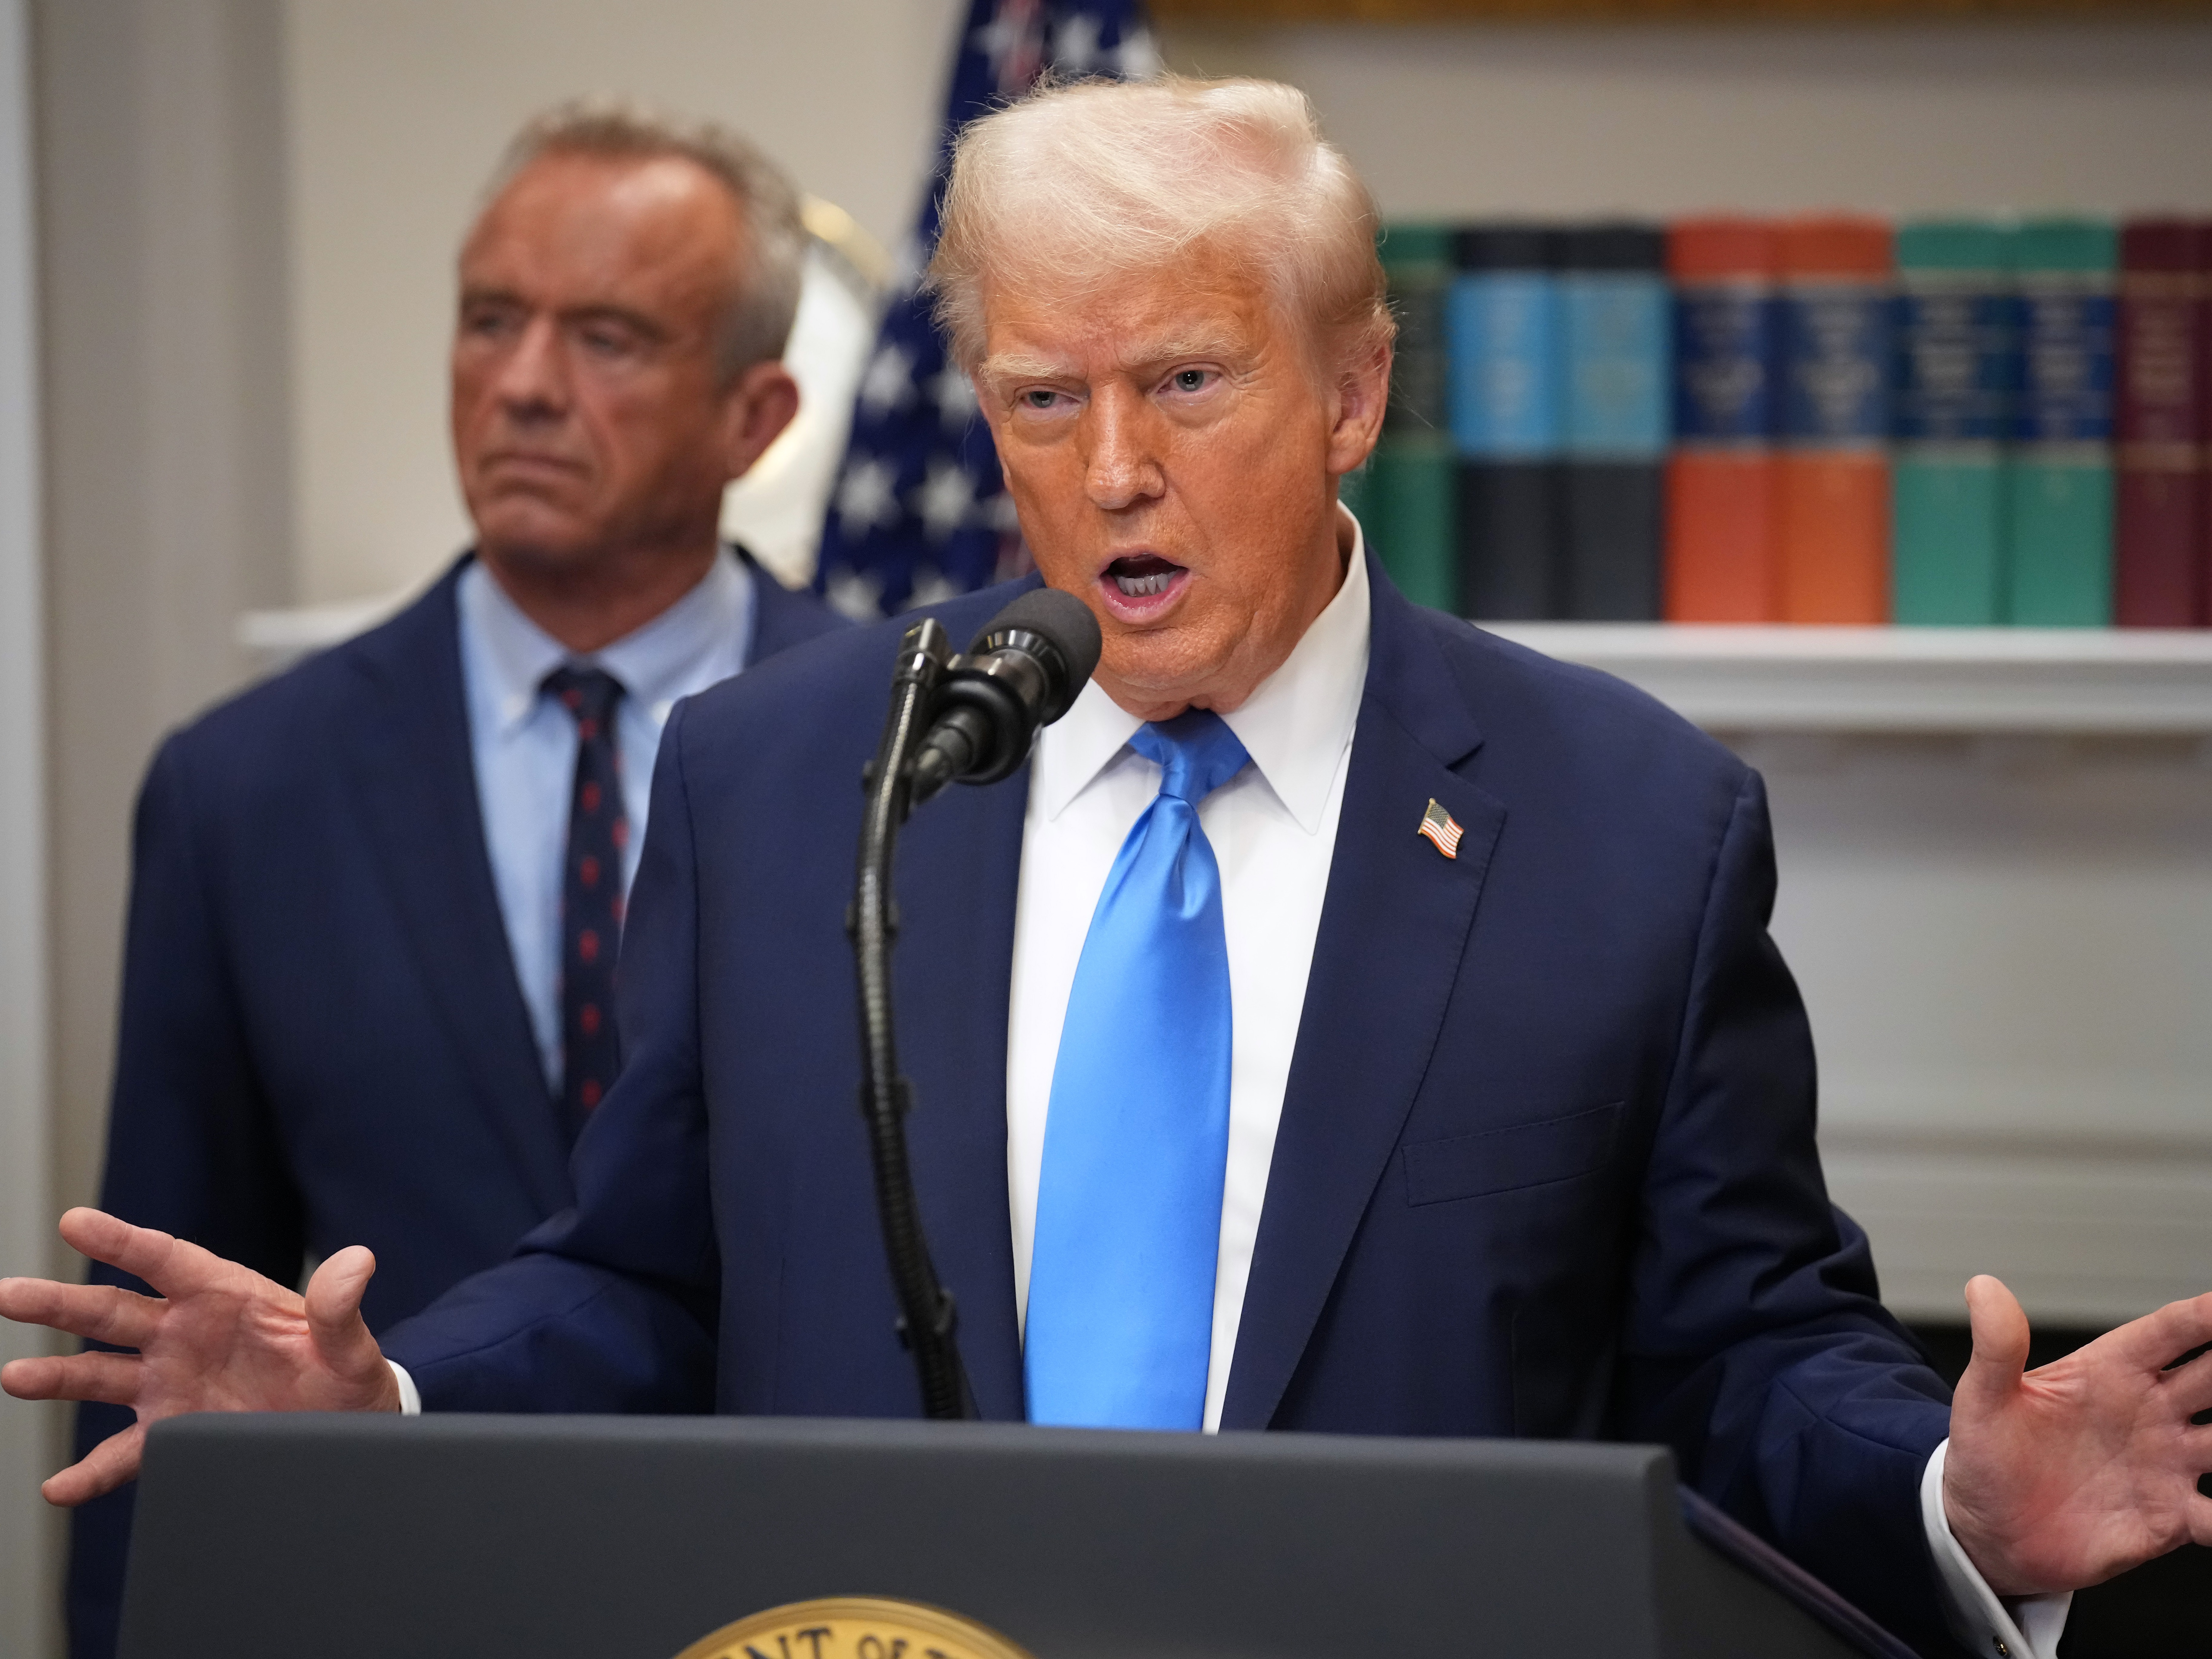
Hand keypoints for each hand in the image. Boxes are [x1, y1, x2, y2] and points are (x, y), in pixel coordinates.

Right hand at [0, 1208, 400, 1505]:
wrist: (347, 1426)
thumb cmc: (347, 1377)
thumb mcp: (349, 1344)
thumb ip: (341, 1307)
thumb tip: (358, 1262)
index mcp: (225, 1297)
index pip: (164, 1259)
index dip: (121, 1240)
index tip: (75, 1221)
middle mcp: (185, 1334)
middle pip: (112, 1311)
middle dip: (59, 1302)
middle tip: (8, 1293)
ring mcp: (171, 1382)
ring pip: (100, 1374)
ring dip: (57, 1376)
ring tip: (17, 1376)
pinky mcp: (172, 1429)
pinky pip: (122, 1452)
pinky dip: (89, 1471)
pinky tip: (59, 1485)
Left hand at [1943, 1273, 2211, 1594]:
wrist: (1989, 1531)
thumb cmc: (1987, 1457)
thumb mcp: (1983, 1399)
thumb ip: (1996, 1345)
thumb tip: (1982, 1286)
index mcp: (2112, 1372)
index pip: (2170, 1332)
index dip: (2204, 1314)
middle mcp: (2151, 1413)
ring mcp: (2167, 1464)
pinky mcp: (2171, 1518)